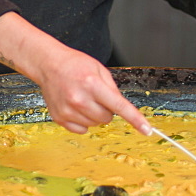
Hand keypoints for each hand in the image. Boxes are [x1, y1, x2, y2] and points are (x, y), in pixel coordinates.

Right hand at [0, 12, 151, 135]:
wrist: (48, 64)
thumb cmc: (75, 64)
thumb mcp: (99, 69)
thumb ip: (112, 89)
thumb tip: (121, 109)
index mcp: (92, 84)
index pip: (119, 106)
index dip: (135, 119)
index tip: (147, 130)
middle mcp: (80, 99)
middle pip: (107, 118)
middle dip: (107, 108)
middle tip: (97, 95)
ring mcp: (68, 110)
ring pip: (95, 124)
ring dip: (94, 114)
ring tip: (84, 98)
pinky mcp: (60, 118)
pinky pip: (82, 130)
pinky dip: (83, 121)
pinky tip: (76, 107)